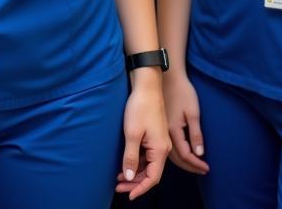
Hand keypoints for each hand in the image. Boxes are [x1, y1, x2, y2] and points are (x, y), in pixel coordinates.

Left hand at [115, 72, 170, 199]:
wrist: (147, 86)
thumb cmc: (140, 107)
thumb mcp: (132, 133)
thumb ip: (130, 157)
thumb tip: (128, 177)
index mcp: (160, 150)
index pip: (152, 178)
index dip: (140, 188)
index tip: (128, 195)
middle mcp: (163, 148)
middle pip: (151, 173)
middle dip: (135, 182)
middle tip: (118, 187)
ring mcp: (159, 142)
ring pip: (148, 164)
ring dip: (135, 172)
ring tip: (118, 178)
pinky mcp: (154, 136)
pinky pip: (147, 155)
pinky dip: (137, 162)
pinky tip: (126, 163)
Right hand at [162, 69, 208, 174]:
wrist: (167, 77)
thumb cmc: (182, 92)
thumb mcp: (193, 112)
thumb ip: (195, 134)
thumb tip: (199, 154)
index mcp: (173, 130)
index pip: (185, 154)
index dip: (196, 164)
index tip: (206, 168)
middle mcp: (164, 132)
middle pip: (176, 157)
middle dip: (189, 166)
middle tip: (202, 170)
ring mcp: (161, 129)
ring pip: (169, 153)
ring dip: (182, 161)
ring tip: (193, 165)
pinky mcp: (159, 125)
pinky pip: (166, 145)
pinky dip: (175, 153)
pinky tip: (181, 152)